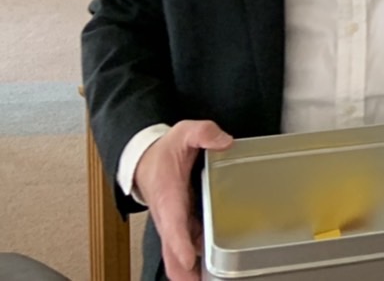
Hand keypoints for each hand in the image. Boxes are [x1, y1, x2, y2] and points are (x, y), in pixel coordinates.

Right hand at [133, 120, 233, 280]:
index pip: (174, 222)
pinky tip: (206, 275)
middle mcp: (168, 216)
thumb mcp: (184, 133)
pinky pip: (182, 250)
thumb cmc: (164, 151)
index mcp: (168, 194)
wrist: (144, 160)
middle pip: (172, 250)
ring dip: (187, 272)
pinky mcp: (177, 228)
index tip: (188, 258)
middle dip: (183, 270)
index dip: (181, 241)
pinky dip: (190, 266)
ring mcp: (171, 225)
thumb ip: (203, 133)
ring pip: (175, 256)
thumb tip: (224, 141)